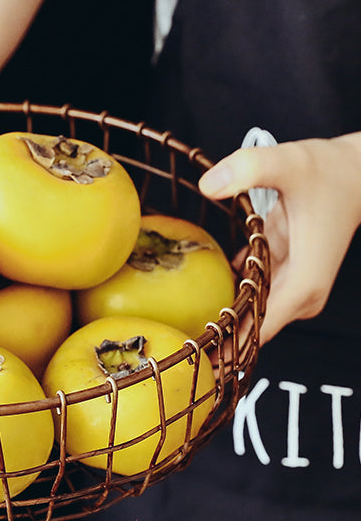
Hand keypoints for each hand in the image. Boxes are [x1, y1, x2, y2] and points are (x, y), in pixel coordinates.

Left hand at [198, 132, 360, 343]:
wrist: (354, 173)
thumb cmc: (327, 171)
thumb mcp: (288, 163)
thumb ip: (249, 169)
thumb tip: (208, 185)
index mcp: (303, 282)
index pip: (259, 329)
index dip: (227, 346)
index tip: (195, 357)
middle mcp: (301, 294)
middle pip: (253, 331)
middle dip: (217, 344)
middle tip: (178, 356)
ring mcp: (292, 288)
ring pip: (250, 318)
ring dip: (219, 327)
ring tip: (180, 338)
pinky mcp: (282, 277)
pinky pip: (249, 299)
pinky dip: (225, 303)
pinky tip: (195, 309)